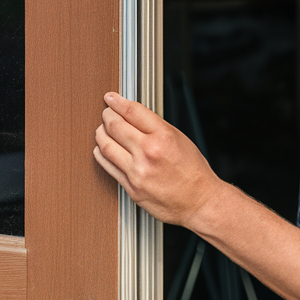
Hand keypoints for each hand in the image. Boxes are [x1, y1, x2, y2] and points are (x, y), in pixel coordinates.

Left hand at [94, 92, 221, 225]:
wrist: (199, 201)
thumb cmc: (193, 172)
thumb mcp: (180, 139)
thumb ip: (155, 127)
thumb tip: (133, 116)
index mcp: (163, 137)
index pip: (132, 112)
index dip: (117, 102)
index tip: (111, 98)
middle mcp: (148, 153)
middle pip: (115, 126)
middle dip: (107, 116)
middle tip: (106, 113)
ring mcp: (137, 172)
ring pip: (106, 145)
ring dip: (100, 133)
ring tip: (102, 129)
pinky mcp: (131, 188)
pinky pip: (108, 166)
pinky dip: (101, 154)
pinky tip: (102, 148)